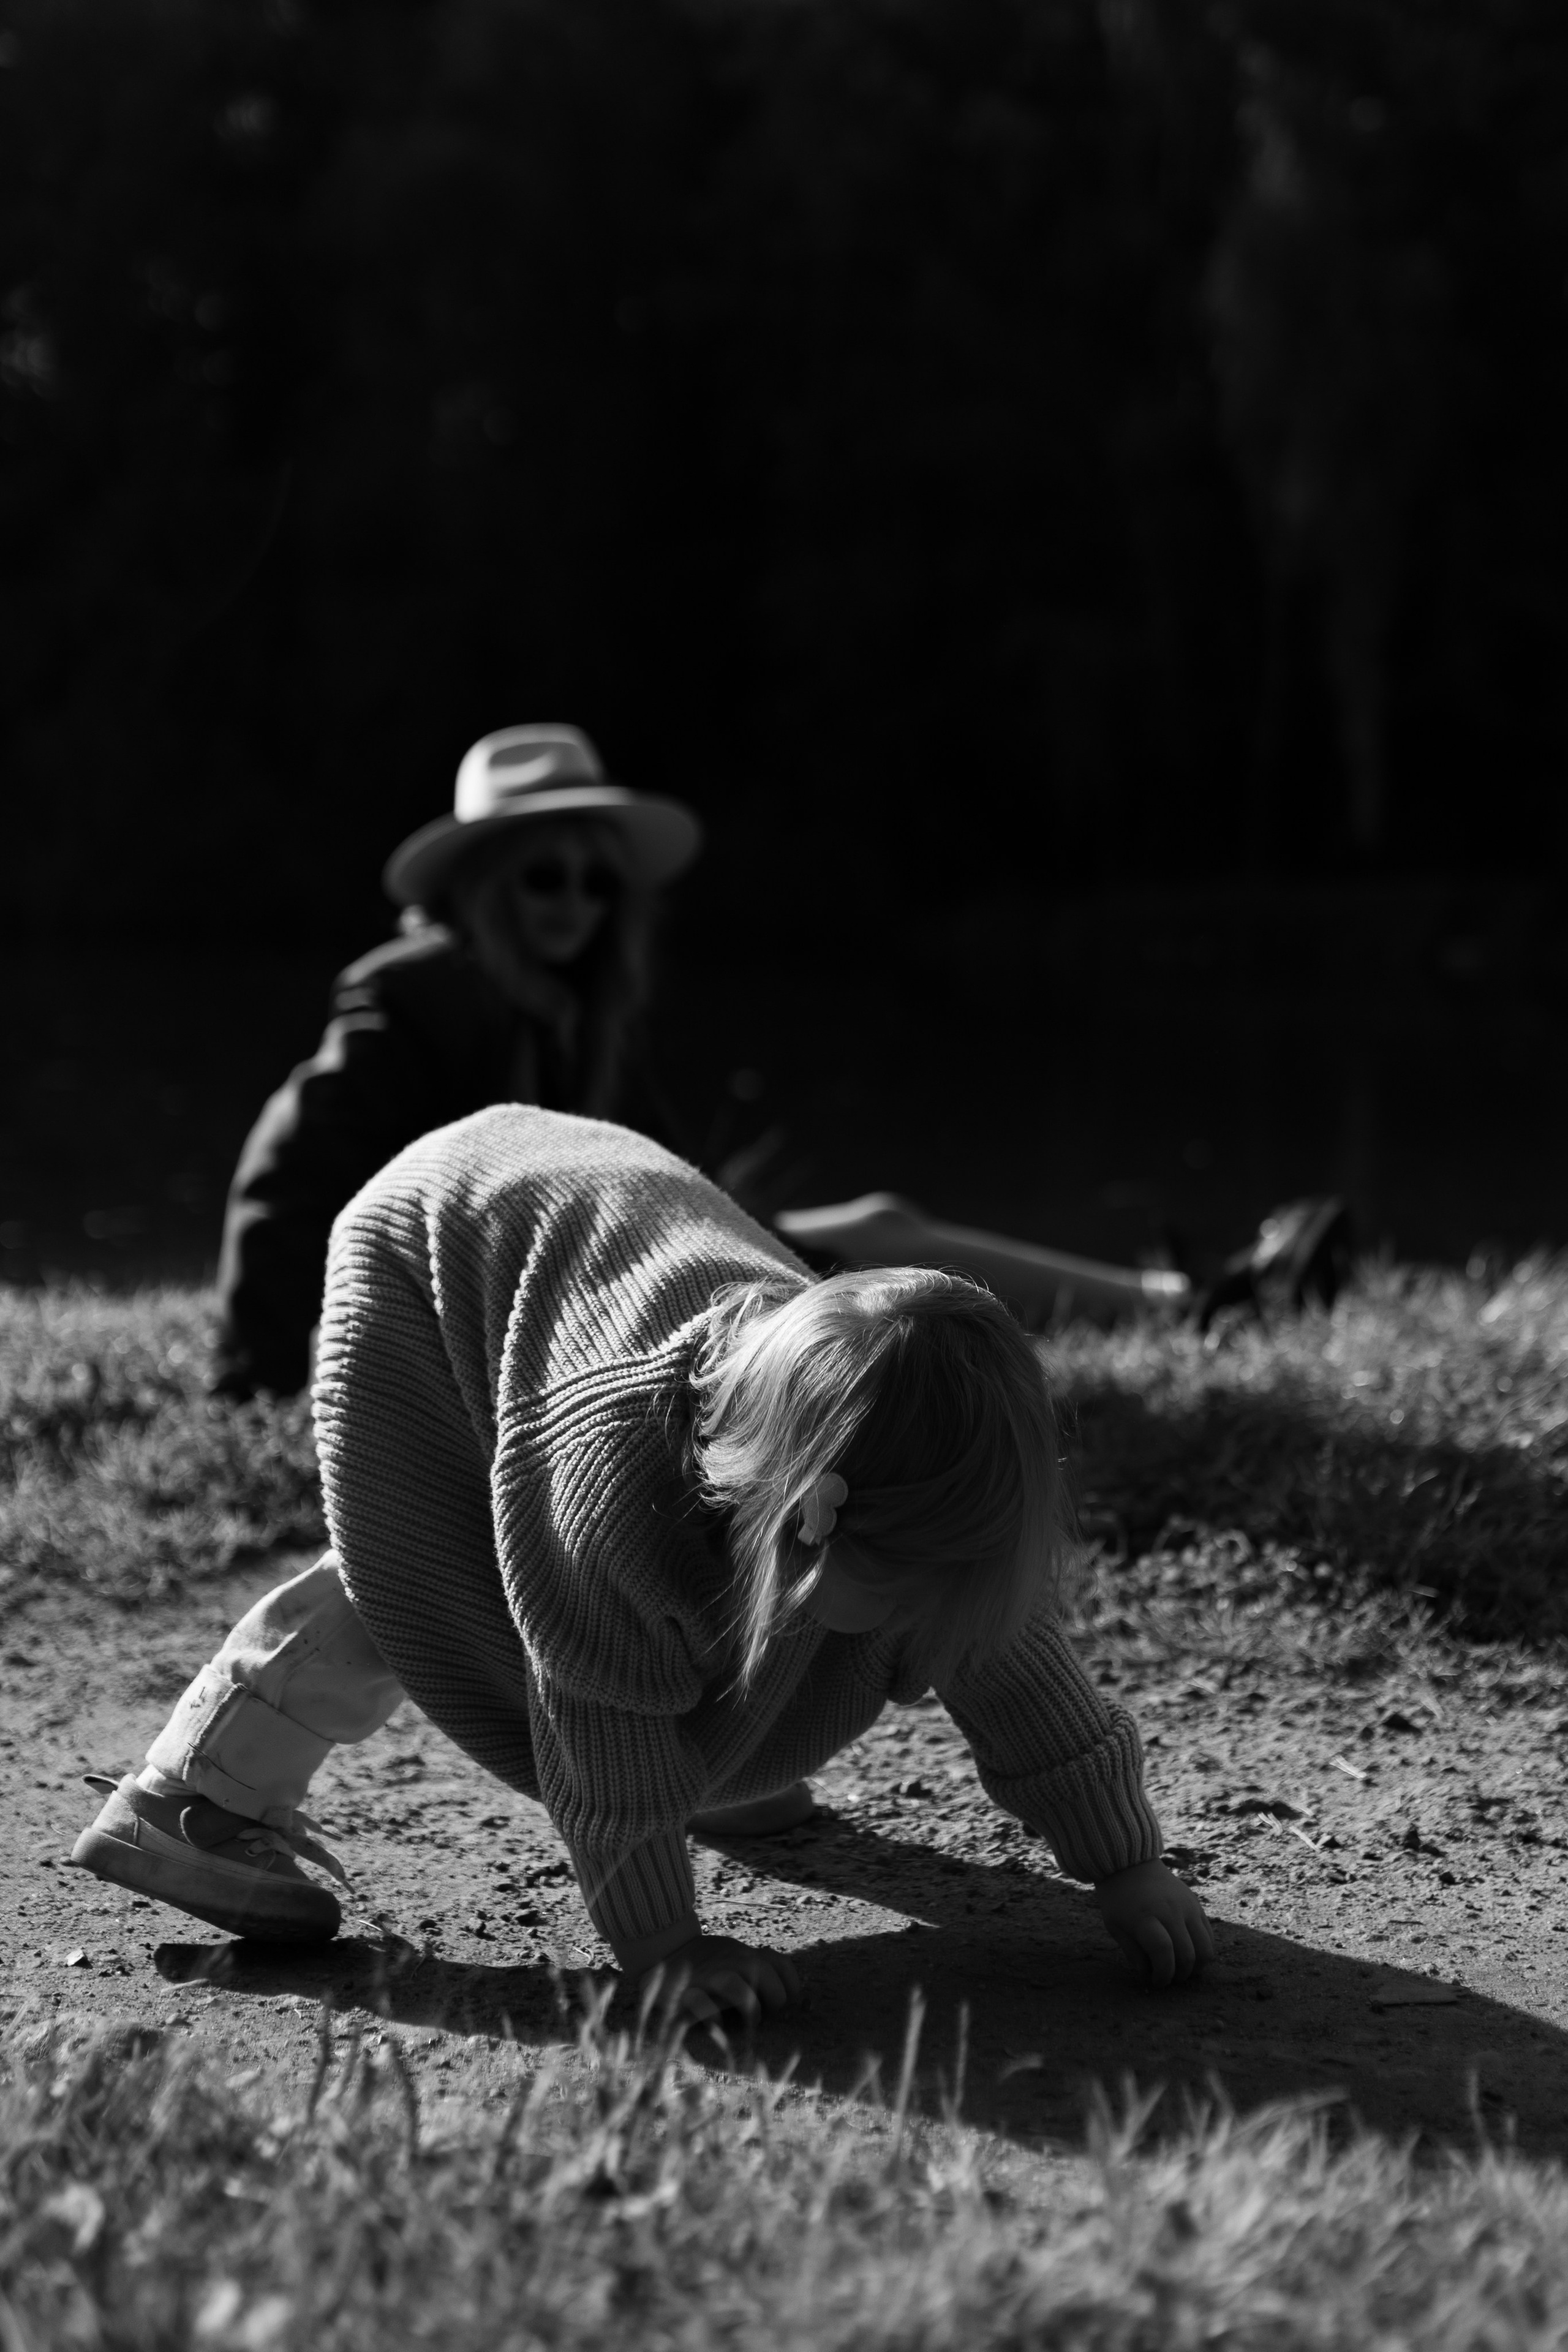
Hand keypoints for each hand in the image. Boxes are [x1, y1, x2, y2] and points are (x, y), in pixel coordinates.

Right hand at [635, 1935, 801, 2026]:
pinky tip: (717, 2023)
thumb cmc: (710, 1963)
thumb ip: (761, 1968)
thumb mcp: (738, 1957)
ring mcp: (707, 1977)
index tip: (789, 2001)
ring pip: (733, 1984)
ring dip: (748, 2003)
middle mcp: (728, 1963)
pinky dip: (711, 2013)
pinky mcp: (685, 1994)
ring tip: (752, 2018)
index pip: (779, 1964)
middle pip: (760, 1970)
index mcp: (744, 1955)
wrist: (664, 1952)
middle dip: (773, 1993)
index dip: (791, 1985)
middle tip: (770, 2010)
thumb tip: (792, 1994)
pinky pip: (699, 2003)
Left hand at [1094, 1860, 1214, 1986]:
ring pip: (1205, 1949)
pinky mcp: (1196, 1904)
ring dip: (1196, 1967)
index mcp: (1145, 1917)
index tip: (1157, 1981)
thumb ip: (1133, 1954)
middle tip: (1169, 1978)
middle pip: (1188, 1955)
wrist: (1130, 1864)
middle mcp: (1170, 1911)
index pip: (1163, 1952)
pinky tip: (1190, 1954)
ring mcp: (1187, 1906)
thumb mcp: (1115, 1927)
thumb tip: (1150, 1976)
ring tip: (1181, 1969)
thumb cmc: (1119, 1900)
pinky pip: (1209, 1935)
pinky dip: (1203, 1951)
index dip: (1163, 1974)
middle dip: (1179, 1975)